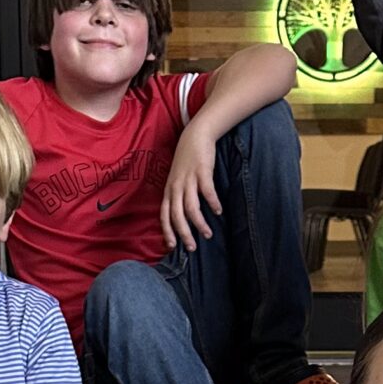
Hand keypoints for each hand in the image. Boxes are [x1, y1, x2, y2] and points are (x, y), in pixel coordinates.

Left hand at [160, 119, 222, 253]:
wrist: (195, 135)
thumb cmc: (187, 161)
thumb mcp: (177, 179)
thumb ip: (179, 197)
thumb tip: (184, 218)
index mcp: (169, 190)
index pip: (164, 215)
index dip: (167, 231)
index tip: (172, 247)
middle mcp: (176, 187)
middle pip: (177, 215)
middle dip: (184, 234)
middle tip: (192, 247)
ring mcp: (188, 179)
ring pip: (190, 207)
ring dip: (199, 223)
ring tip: (208, 234)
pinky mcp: (202, 171)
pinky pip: (207, 191)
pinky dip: (212, 202)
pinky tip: (218, 212)